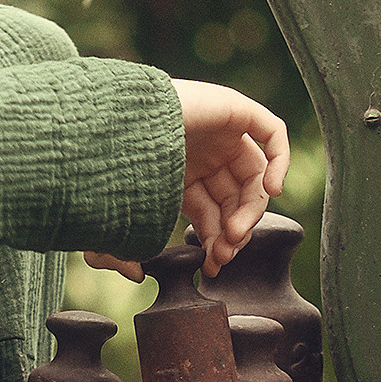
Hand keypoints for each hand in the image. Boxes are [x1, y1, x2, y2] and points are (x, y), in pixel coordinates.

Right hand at [85, 79, 289, 279]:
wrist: (105, 127)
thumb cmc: (101, 170)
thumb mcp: (110, 220)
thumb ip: (117, 252)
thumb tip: (136, 274)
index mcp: (177, 173)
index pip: (210, 209)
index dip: (215, 240)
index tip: (212, 266)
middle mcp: (200, 152)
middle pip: (233, 197)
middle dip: (232, 231)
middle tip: (224, 254)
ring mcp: (218, 130)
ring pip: (253, 174)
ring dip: (252, 209)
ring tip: (236, 234)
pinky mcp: (233, 107)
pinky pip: (271, 133)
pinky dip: (280, 160)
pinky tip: (270, 190)